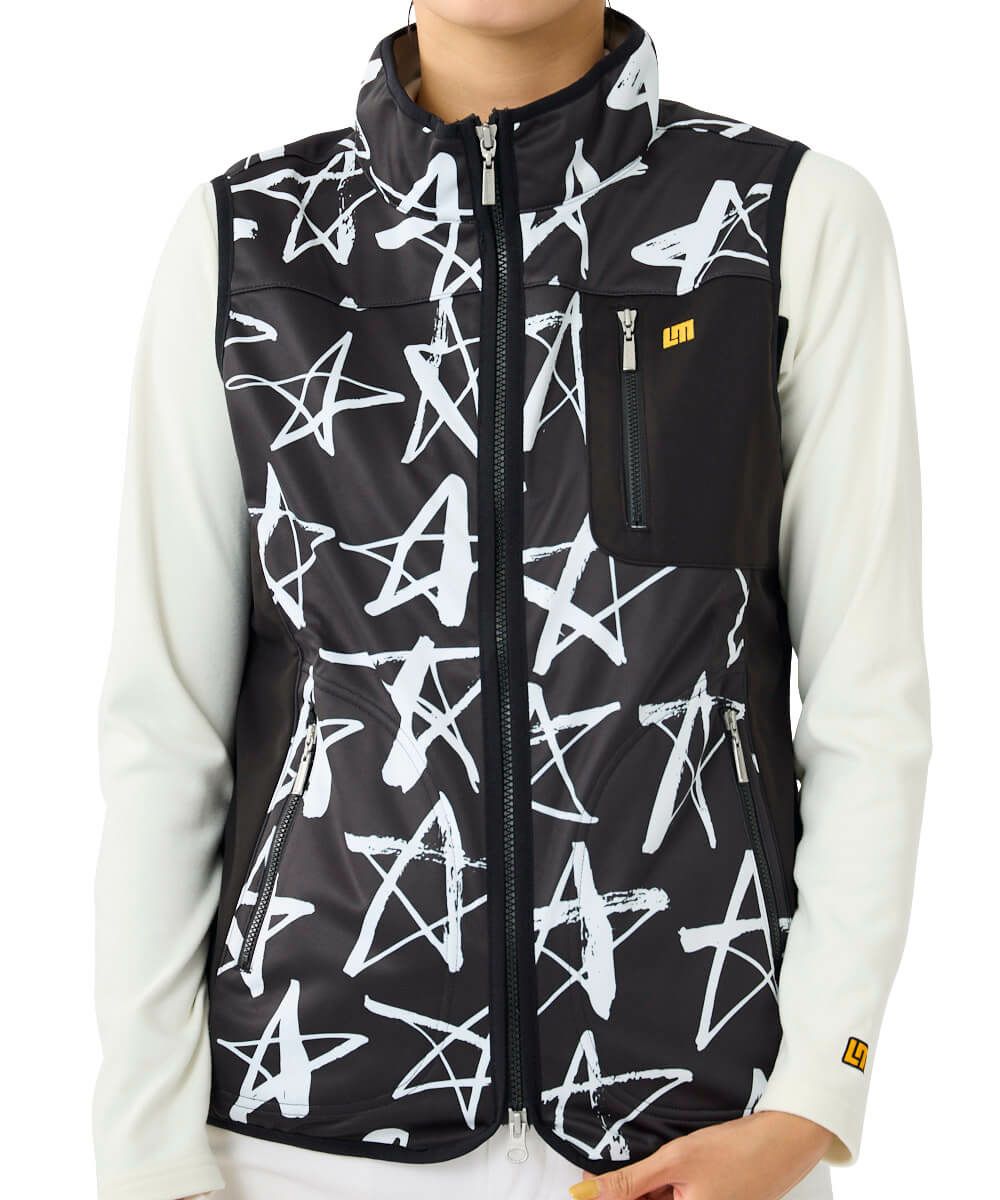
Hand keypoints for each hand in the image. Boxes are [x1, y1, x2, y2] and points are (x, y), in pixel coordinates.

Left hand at [568, 1111, 833, 1199]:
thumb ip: (629, 1182)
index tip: (586, 1181)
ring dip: (646, 1188)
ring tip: (658, 1163)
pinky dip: (664, 1187)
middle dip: (627, 1191)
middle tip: (615, 1167)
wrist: (784, 1142)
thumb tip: (586, 1194)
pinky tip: (668, 1168)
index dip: (606, 1196)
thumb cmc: (736, 1151)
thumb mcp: (675, 1161)